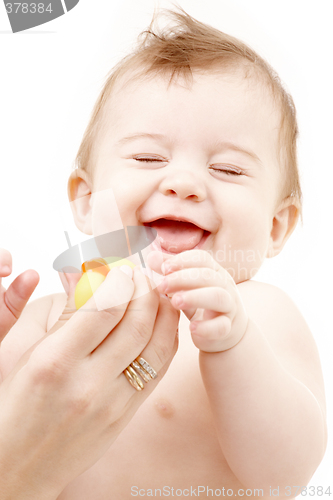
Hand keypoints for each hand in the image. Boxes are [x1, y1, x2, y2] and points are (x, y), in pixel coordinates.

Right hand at [0, 266, 178, 498]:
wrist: (18, 466)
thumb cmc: (12, 406)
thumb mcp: (25, 353)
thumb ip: (60, 311)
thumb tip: (83, 273)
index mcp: (54, 362)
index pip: (104, 308)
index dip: (119, 280)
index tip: (120, 268)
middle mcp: (88, 384)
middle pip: (136, 323)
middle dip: (144, 289)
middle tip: (139, 275)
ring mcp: (113, 403)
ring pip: (157, 345)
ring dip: (163, 311)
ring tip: (155, 292)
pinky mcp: (126, 415)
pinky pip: (158, 369)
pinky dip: (166, 339)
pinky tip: (161, 322)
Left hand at [148, 249, 247, 351]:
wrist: (224, 332)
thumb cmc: (199, 304)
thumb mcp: (185, 287)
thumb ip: (170, 271)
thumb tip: (151, 257)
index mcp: (213, 271)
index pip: (202, 258)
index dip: (182, 261)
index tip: (164, 268)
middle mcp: (224, 285)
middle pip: (208, 276)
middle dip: (183, 278)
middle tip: (163, 286)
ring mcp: (229, 307)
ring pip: (218, 297)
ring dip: (195, 297)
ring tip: (175, 302)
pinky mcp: (228, 328)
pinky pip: (222, 326)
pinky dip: (207, 327)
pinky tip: (191, 328)